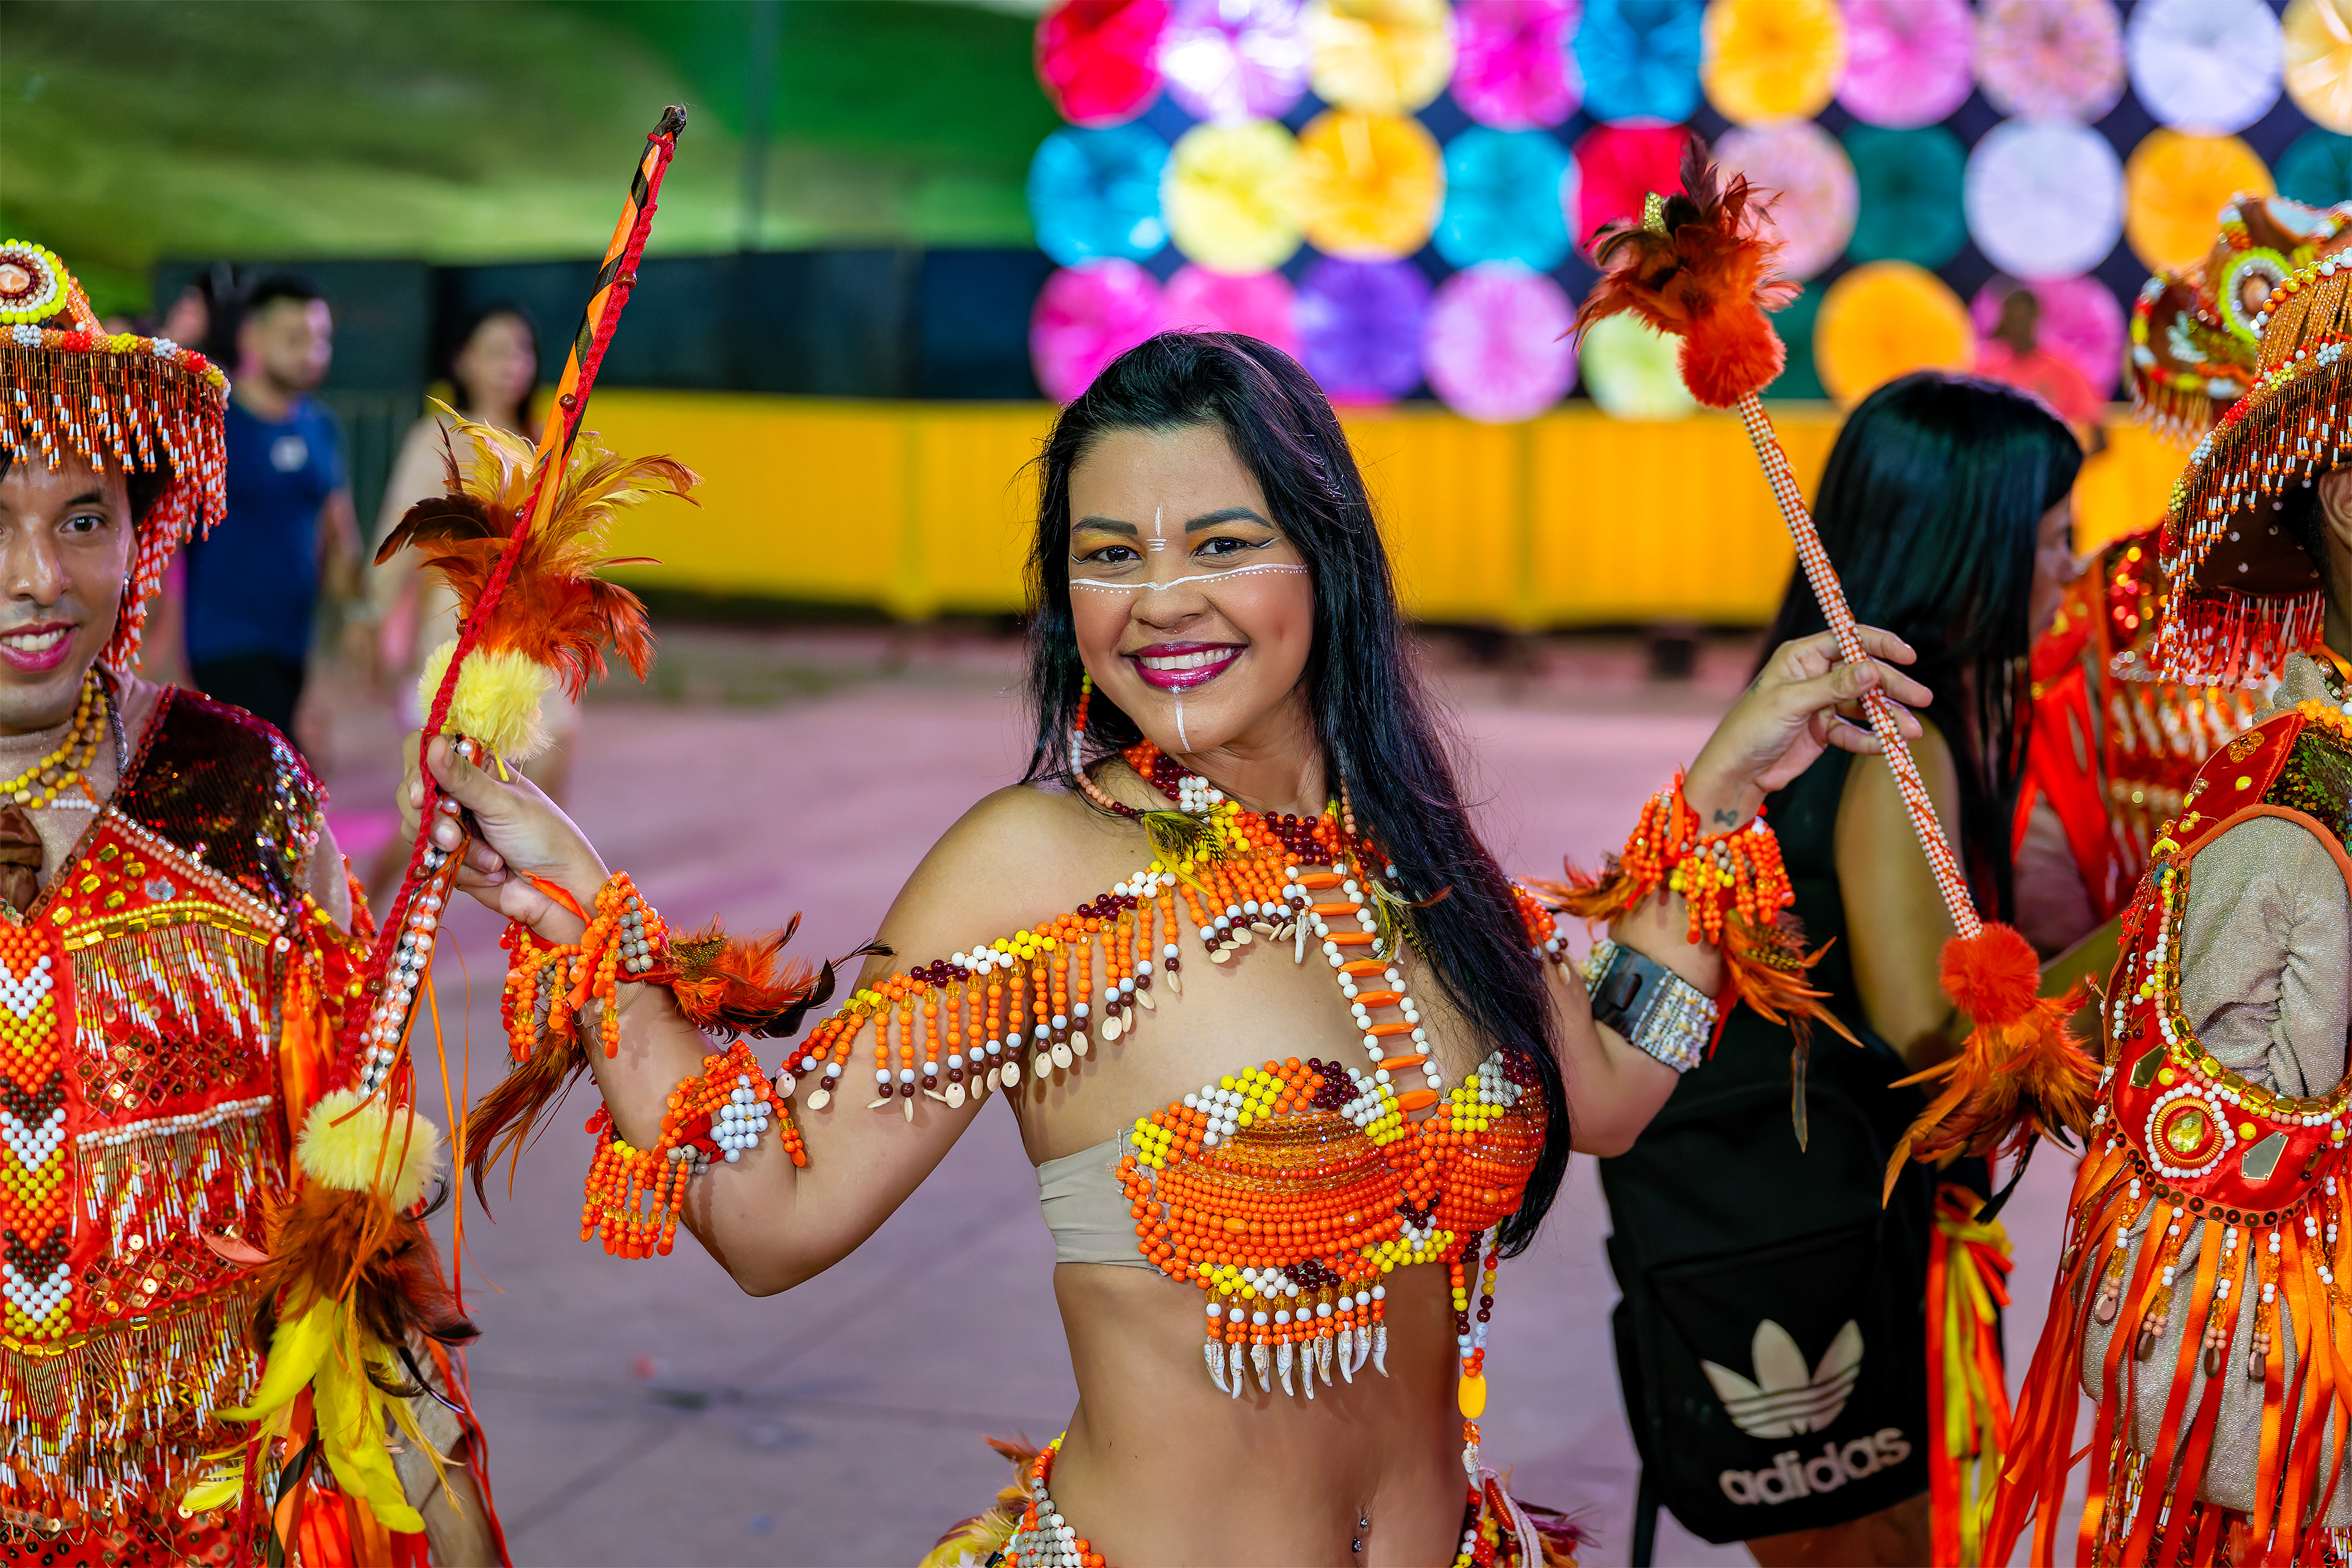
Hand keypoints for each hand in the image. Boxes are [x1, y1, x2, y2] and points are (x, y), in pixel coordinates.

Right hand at [396, 732, 606, 939]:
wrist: (559, 891)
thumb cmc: (543, 837)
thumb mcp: (504, 804)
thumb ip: (464, 778)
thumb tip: (434, 743)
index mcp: (477, 767)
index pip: (426, 749)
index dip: (417, 768)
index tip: (421, 795)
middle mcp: (460, 793)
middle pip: (412, 794)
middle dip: (435, 822)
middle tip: (456, 838)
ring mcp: (452, 826)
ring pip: (420, 831)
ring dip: (458, 851)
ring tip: (495, 861)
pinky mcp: (450, 858)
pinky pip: (432, 861)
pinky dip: (461, 871)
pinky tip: (493, 874)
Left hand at [1683, 626, 1928, 830]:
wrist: (1736, 773)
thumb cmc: (1752, 729)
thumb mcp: (1792, 702)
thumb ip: (1835, 686)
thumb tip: (1873, 667)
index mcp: (1801, 656)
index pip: (1848, 640)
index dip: (1880, 645)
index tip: (1909, 657)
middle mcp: (1813, 675)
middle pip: (1863, 674)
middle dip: (1893, 687)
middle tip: (1922, 698)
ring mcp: (1820, 703)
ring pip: (1864, 705)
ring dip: (1888, 718)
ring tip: (1911, 733)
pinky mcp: (1823, 731)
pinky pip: (1854, 732)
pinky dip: (1870, 740)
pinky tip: (1886, 748)